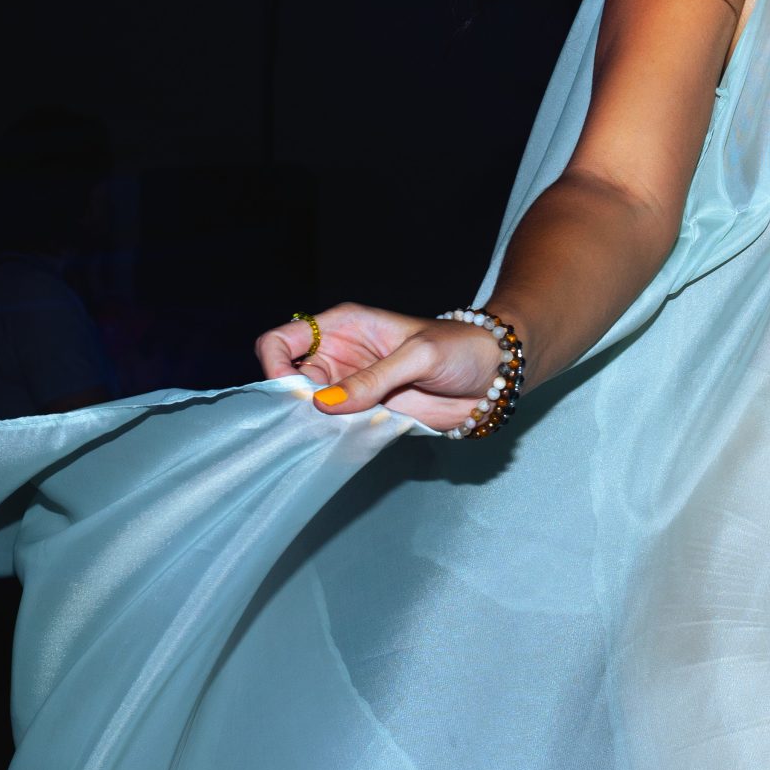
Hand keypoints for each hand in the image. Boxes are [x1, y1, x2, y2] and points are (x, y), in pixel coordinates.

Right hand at [256, 301, 508, 434]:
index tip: (291, 394)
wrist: (495, 375)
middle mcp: (340, 355)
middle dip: (290, 402)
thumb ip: (373, 379)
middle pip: (288, 378)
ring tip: (327, 436)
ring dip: (312, 424)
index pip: (283, 339)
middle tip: (308, 423)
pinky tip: (342, 444)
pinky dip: (332, 437)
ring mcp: (351, 386)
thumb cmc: (462, 348)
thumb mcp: (418, 356)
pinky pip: (335, 427)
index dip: (274, 365)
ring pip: (308, 407)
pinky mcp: (367, 413)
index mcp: (343, 325)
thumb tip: (324, 404)